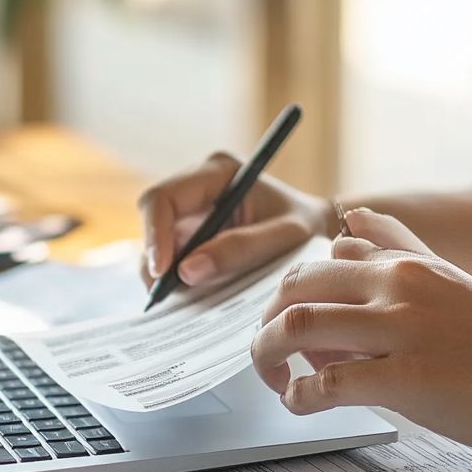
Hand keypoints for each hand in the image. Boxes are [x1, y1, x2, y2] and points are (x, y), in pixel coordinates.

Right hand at [138, 152, 332, 288]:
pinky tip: (191, 296)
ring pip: (158, 241)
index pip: (164, 198)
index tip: (161, 272)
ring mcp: (193, 210)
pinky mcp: (193, 232)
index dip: (154, 235)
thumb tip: (186, 271)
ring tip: (183, 299)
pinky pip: (171, 255)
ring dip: (164, 273)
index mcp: (218, 171)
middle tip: (165, 295)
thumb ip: (239, 250)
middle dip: (155, 258)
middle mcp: (198, 185)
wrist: (317, 230)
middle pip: (153, 219)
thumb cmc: (306, 227)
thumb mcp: (283, 238)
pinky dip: (176, 277)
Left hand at [250, 209, 471, 453]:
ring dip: (267, 358)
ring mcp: (400, 330)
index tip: (290, 322)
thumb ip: (398, 253)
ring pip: (295, 327)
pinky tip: (303, 406)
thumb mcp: (451, 281)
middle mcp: (398, 286)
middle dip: (265, 324)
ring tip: (275, 381)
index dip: (294, 291)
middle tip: (267, 356)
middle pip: (294, 287)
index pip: (322, 257)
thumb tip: (349, 224)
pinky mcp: (405, 379)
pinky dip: (299, 397)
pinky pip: (326, 383)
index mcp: (408, 264)